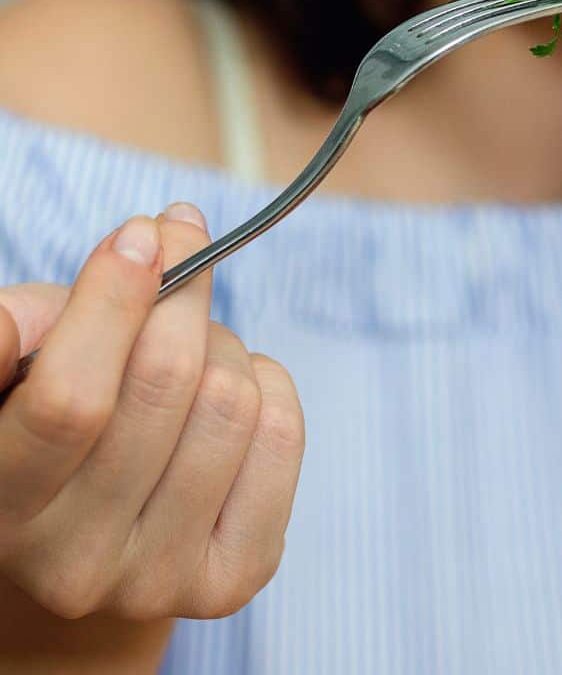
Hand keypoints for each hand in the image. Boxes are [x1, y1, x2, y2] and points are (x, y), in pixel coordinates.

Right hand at [0, 205, 303, 620]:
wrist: (97, 534)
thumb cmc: (56, 423)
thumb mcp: (20, 371)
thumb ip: (37, 320)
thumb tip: (135, 248)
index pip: (70, 400)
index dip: (114, 302)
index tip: (143, 236)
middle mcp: (69, 561)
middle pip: (166, 383)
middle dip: (182, 294)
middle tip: (179, 252)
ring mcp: (154, 580)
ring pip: (231, 400)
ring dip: (222, 345)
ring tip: (194, 349)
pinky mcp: (232, 577)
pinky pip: (282, 433)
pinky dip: (267, 385)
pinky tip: (232, 395)